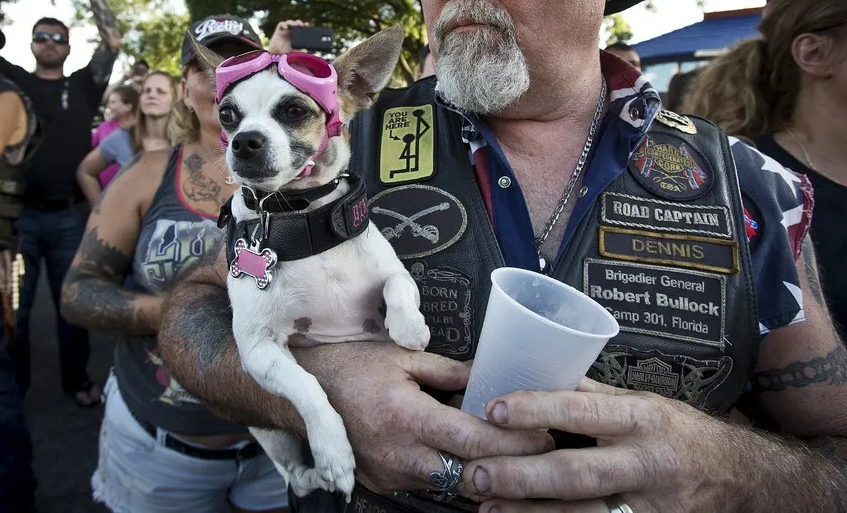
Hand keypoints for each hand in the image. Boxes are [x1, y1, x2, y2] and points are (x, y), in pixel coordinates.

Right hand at [267, 19, 307, 53]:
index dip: (304, 25)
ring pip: (289, 22)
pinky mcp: (279, 30)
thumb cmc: (285, 51)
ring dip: (292, 22)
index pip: (300, 27)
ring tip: (294, 25)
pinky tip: (286, 27)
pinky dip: (283, 24)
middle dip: (298, 22)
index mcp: (296, 35)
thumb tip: (306, 51)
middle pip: (295, 23)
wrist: (275, 52)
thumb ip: (299, 51)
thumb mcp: (294, 52)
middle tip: (301, 25)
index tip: (307, 24)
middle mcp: (290, 31)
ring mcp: (284, 30)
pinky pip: (281, 24)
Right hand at [296, 342, 554, 493]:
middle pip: (469, 476)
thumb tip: (492, 376)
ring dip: (485, 474)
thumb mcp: (403, 358)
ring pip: (451, 487)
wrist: (302, 393)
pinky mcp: (383, 485)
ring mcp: (390, 476)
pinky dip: (455, 476)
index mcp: (405, 417)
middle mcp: (399, 455)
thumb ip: (450, 371)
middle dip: (510, 467)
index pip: (472, 440)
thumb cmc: (353, 367)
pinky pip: (430, 486)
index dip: (514, 442)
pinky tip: (475, 460)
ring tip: (515, 454)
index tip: (544, 434)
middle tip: (542, 450)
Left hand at [459, 378, 734, 511]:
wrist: (743, 478)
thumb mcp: (645, 403)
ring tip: (487, 507)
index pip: (582, 410)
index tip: (494, 409)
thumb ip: (593, 396)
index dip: (536, 409)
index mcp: (642, 418)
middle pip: (575, 473)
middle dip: (521, 476)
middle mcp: (648, 463)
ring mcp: (652, 507)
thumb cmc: (682, 434)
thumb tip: (538, 372)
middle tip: (477, 473)